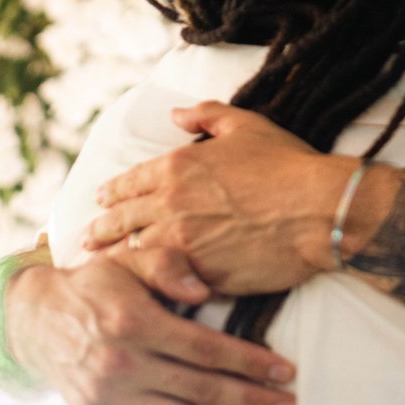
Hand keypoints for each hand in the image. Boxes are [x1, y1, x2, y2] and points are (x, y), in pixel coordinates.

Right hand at [5, 245, 297, 404]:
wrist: (33, 319)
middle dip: (252, 403)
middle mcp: (125, 363)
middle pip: (201, 389)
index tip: (286, 372)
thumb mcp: (126, 258)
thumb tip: (203, 290)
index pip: (204, 347)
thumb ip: (167, 265)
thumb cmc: (93, 283)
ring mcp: (113, 396)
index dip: (249, 361)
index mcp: (136, 321)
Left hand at [82, 102, 352, 294]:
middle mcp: (170, 206)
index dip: (111, 193)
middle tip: (86, 241)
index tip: (101, 201)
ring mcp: (182, 244)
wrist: (318, 210)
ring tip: (104, 268)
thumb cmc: (288, 165)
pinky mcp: (200, 275)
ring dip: (116, 260)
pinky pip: (163, 282)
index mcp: (176, 168)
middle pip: (120, 222)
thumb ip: (206, 115)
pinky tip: (140, 289)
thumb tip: (176, 115)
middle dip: (100, 231)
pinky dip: (148, 284)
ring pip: (134, 255)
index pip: (128, 183)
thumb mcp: (246, 126)